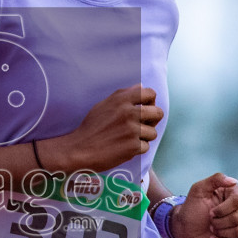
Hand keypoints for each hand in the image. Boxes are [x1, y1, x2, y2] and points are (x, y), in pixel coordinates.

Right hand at [43, 85, 162, 172]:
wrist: (80, 149)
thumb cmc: (91, 127)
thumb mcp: (103, 105)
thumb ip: (123, 95)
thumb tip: (141, 87)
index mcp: (122, 99)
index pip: (150, 93)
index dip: (150, 102)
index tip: (145, 109)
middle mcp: (129, 112)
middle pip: (158, 112)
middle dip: (153, 121)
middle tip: (143, 126)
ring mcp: (132, 130)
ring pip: (153, 133)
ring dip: (144, 137)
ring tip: (129, 139)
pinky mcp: (133, 146)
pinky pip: (146, 147)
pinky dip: (137, 150)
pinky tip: (124, 148)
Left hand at [170, 173, 237, 237]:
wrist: (186, 229)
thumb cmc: (193, 208)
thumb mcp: (199, 189)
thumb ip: (216, 179)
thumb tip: (234, 181)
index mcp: (237, 193)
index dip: (222, 209)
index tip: (210, 211)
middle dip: (220, 221)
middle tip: (210, 220)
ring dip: (221, 232)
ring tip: (213, 229)